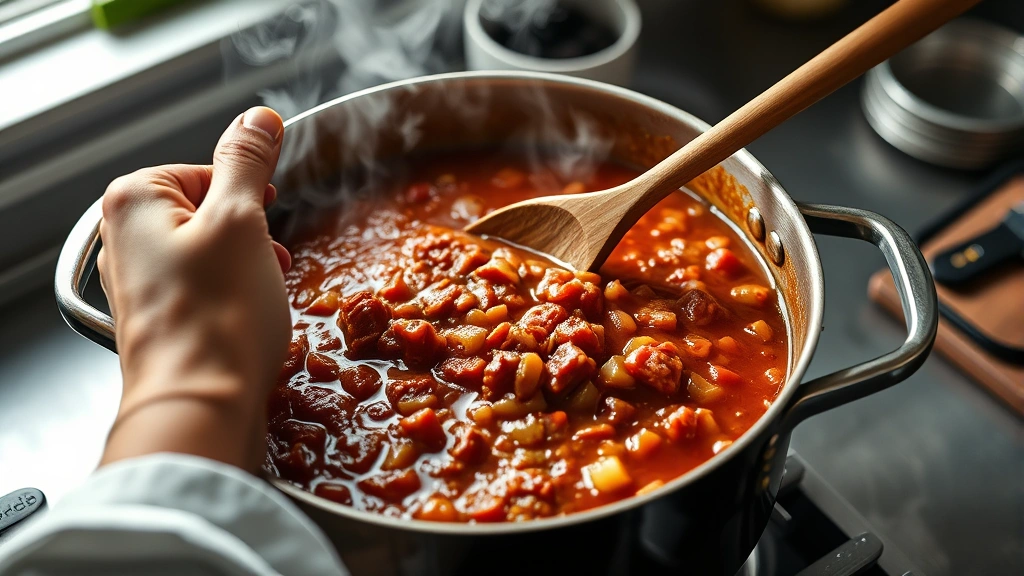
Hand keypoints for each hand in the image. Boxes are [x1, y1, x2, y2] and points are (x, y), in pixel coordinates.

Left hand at [97, 107, 291, 470]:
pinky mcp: (158, 320)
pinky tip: (248, 319)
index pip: (208, 169)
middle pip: (209, 210)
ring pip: (210, 252)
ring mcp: (137, 284)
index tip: (269, 219)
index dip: (250, 195)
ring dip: (247, 266)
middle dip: (250, 234)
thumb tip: (258, 118)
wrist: (200, 406)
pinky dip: (233, 296)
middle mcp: (122, 239)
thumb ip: (247, 160)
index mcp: (133, 200)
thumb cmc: (218, 314)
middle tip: (266, 261)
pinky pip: (204, 288)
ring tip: (260, 295)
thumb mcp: (240, 219)